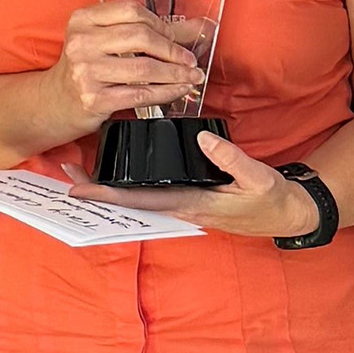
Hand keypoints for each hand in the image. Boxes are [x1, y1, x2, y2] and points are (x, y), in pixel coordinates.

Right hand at [49, 0, 202, 129]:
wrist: (56, 102)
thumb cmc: (86, 68)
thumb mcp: (105, 41)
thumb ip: (148, 30)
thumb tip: (199, 27)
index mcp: (83, 19)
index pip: (130, 10)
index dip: (160, 23)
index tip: (175, 36)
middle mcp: (82, 42)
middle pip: (140, 37)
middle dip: (173, 50)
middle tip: (189, 59)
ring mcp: (86, 71)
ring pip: (144, 69)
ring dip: (175, 74)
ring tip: (191, 76)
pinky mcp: (94, 98)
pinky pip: (140, 94)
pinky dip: (166, 93)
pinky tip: (177, 90)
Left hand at [62, 134, 321, 238]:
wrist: (288, 215)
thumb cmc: (272, 200)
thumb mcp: (259, 178)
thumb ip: (232, 159)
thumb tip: (203, 138)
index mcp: (193, 205)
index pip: (142, 202)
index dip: (108, 195)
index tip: (78, 189)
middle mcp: (181, 208)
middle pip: (130, 202)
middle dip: (97, 190)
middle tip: (65, 174)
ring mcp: (183, 205)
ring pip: (138, 199)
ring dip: (109, 188)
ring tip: (80, 172)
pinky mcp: (189, 198)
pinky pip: (152, 194)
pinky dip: (130, 186)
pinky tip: (118, 175)